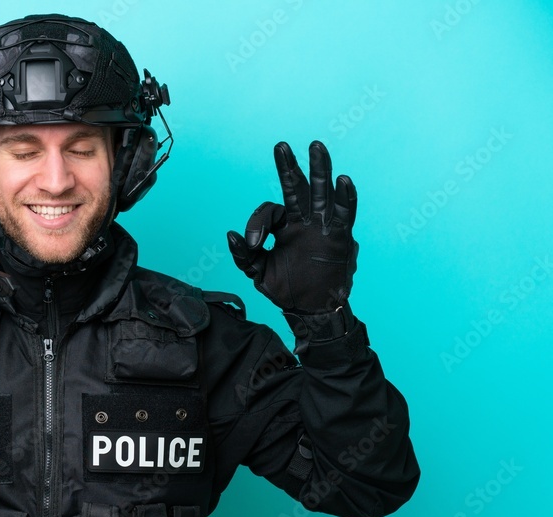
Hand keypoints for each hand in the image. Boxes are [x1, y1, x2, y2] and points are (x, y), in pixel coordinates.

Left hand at [226, 141, 357, 314]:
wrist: (309, 309)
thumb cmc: (284, 289)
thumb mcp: (257, 272)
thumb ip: (243, 255)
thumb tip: (232, 234)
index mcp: (283, 227)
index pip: (270, 211)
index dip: (259, 223)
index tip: (254, 243)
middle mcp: (303, 221)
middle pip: (297, 187)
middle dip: (289, 167)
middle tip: (281, 146)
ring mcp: (322, 227)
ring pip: (321, 192)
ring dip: (319, 169)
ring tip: (315, 146)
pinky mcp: (340, 238)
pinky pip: (344, 214)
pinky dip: (345, 197)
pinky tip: (343, 180)